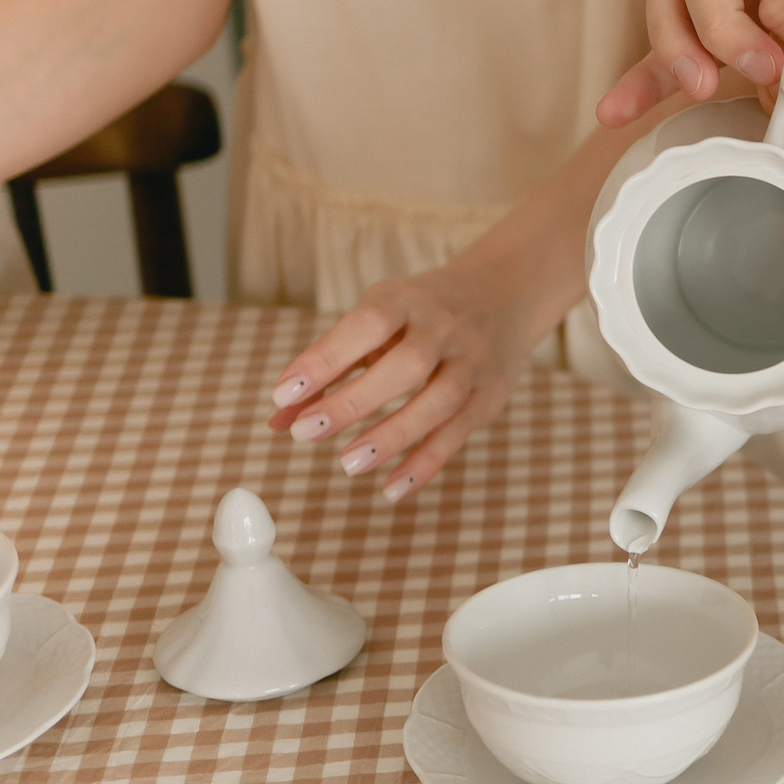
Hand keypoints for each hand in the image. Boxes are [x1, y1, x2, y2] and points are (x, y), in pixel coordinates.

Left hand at [267, 259, 534, 501]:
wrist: (505, 293)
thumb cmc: (419, 314)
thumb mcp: (376, 319)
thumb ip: (329, 365)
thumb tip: (278, 419)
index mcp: (408, 299)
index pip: (366, 324)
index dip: (325, 359)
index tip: (282, 395)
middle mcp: (447, 326)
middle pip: (408, 365)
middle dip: (354, 401)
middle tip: (306, 434)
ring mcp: (475, 360)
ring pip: (441, 400)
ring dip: (394, 435)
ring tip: (349, 464)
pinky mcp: (492, 394)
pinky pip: (460, 432)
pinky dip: (427, 462)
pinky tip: (394, 489)